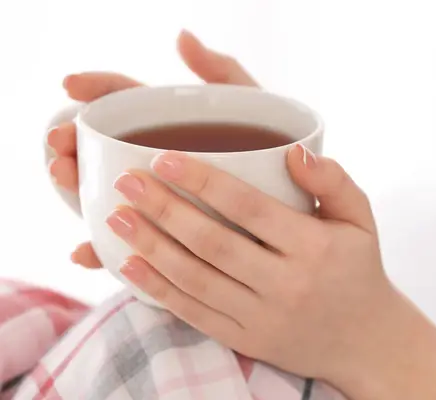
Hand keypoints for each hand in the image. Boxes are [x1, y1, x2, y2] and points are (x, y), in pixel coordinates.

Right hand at [46, 30, 257, 267]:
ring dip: (77, 187)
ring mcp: (160, 198)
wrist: (295, 209)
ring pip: (108, 193)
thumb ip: (225, 74)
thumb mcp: (257, 109)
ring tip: (64, 178)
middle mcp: (159, 158)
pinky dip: (106, 250)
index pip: (127, 98)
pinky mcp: (165, 236)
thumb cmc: (275, 153)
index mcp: (175, 122)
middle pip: (105, 146)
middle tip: (58, 143)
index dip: (98, 88)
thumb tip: (181, 36)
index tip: (72, 85)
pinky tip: (88, 252)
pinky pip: (131, 244)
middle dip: (73, 141)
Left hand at [108, 150, 435, 398]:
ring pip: (196, 279)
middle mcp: (286, 284)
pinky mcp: (247, 339)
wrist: (366, 340)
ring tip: (116, 218)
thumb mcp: (362, 219)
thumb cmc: (359, 269)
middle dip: (164, 210)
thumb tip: (294, 151)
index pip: (249, 208)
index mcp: (314, 247)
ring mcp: (263, 317)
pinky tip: (129, 266)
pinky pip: (195, 314)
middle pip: (213, 243)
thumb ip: (333, 181)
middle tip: (126, 182)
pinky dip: (158, 290)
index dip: (204, 182)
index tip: (164, 159)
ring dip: (152, 247)